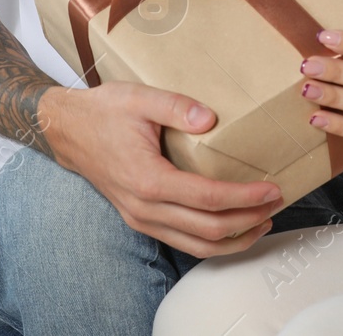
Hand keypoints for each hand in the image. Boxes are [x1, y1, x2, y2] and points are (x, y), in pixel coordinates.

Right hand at [39, 81, 284, 257]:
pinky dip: (212, 241)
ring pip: (195, 245)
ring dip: (233, 240)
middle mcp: (145, 207)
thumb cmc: (103, 111)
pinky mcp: (141, 220)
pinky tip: (232, 228)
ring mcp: (141, 218)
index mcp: (148, 178)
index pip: (208, 198)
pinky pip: (182, 241)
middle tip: (276, 203)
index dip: (244, 197)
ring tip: (263, 221)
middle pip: (207, 229)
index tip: (271, 188)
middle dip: (247, 220)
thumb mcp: (139, 97)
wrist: (67, 130)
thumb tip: (210, 118)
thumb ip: (176, 106)